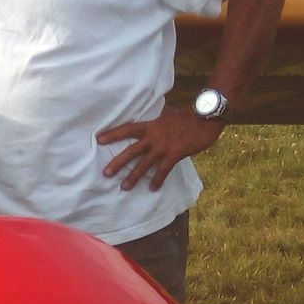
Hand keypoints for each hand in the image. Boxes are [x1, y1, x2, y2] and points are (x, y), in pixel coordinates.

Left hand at [96, 107, 222, 190]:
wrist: (205, 118)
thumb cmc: (186, 117)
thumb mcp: (166, 116)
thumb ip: (155, 121)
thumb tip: (147, 122)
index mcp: (150, 125)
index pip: (127, 129)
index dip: (113, 134)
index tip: (98, 139)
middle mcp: (154, 136)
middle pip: (131, 151)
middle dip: (118, 162)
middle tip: (105, 173)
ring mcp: (164, 146)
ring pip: (145, 164)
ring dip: (134, 176)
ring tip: (124, 187)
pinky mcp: (176, 153)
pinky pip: (164, 169)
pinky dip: (157, 179)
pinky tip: (152, 188)